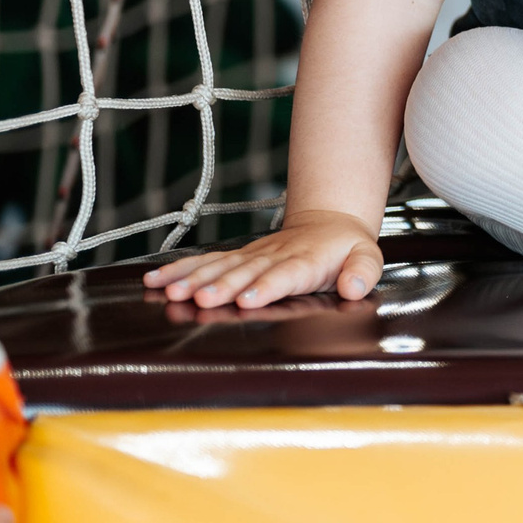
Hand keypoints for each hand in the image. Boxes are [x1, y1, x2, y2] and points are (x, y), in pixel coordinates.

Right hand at [141, 210, 382, 308]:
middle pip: (244, 272)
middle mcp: (273, 256)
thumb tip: (353, 287)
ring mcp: (252, 255)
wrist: (328, 223)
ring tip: (169, 293)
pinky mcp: (237, 257)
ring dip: (193, 280)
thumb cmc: (346, 248)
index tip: (248, 298)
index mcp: (305, 260)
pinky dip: (180, 270)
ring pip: (219, 266)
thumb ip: (363, 272)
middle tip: (201, 300)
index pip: (285, 274)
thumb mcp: (367, 257)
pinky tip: (155, 281)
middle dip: (222, 286)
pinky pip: (205, 262)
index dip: (266, 286)